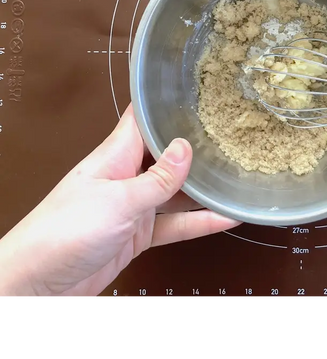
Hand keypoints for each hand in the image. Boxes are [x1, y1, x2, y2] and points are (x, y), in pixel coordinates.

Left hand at [0, 105, 239, 298]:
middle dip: (196, 145)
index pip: (143, 119)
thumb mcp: (118, 201)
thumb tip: (186, 147)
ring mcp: (134, 206)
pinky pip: (175, 224)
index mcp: (116, 155)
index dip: (167, 104)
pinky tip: (226, 217)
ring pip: (176, 191)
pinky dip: (199, 222)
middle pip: (167, 155)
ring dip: (203, 187)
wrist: (39, 284)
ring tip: (237, 175)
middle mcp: (127, 175)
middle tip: (233, 134)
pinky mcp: (139, 234)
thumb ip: (156, 178)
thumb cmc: (66, 230)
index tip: (199, 91)